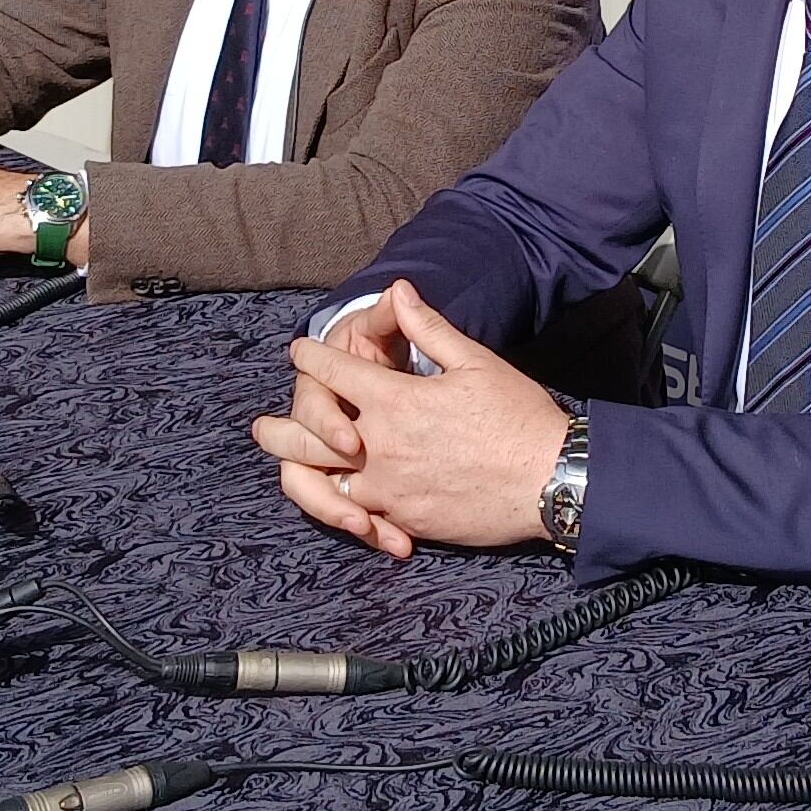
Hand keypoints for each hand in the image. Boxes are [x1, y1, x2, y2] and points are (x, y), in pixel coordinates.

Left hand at [249, 280, 560, 558]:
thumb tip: (400, 290)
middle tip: (260, 427)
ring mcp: (389, 490)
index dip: (313, 357)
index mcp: (394, 402)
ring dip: (302, 475)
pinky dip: (346, 511)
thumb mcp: (475, 362)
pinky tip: (340, 505)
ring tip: (288, 470)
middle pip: (309, 439)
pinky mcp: (406, 520)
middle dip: (280, 429)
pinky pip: (362, 516)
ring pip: (326, 485)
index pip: (336, 372)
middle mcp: (380, 448)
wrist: (550, 481)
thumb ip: (429, 328)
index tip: (299, 350)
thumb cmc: (518, 417)